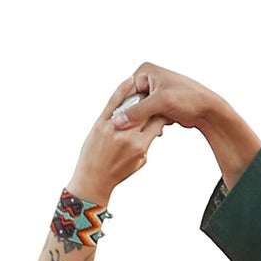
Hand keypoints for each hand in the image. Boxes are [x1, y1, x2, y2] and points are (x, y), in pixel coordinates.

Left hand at [74, 74, 167, 205]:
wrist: (93, 179)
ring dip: (142, 95)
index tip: (167, 110)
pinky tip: (130, 81)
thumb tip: (154, 129)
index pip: (158, 123)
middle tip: (159, 99)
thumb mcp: (140, 162)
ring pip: (132, 105)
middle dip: (154, 105)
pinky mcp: (100, 124)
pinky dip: (122, 90)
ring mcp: (112, 128)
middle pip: (146, 112)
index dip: (164, 115)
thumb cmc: (117, 172)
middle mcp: (127, 136)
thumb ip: (147, 144)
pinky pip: (113, 102)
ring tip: (148, 89)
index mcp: (140, 146)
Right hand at [106, 62, 260, 187]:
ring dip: (144, 121)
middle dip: (135, 116)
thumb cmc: (189, 99)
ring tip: (155, 126)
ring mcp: (153, 91)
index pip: (125, 91)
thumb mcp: (161, 103)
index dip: (122, 109)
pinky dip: (151, 122)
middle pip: (131, 102)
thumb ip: (137, 112)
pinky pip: (147, 115)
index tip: (119, 125)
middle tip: (137, 129)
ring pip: (138, 111)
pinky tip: (160, 128)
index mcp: (145, 71)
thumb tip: (116, 122)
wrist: (209, 109)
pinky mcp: (159, 103)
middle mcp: (147, 78)